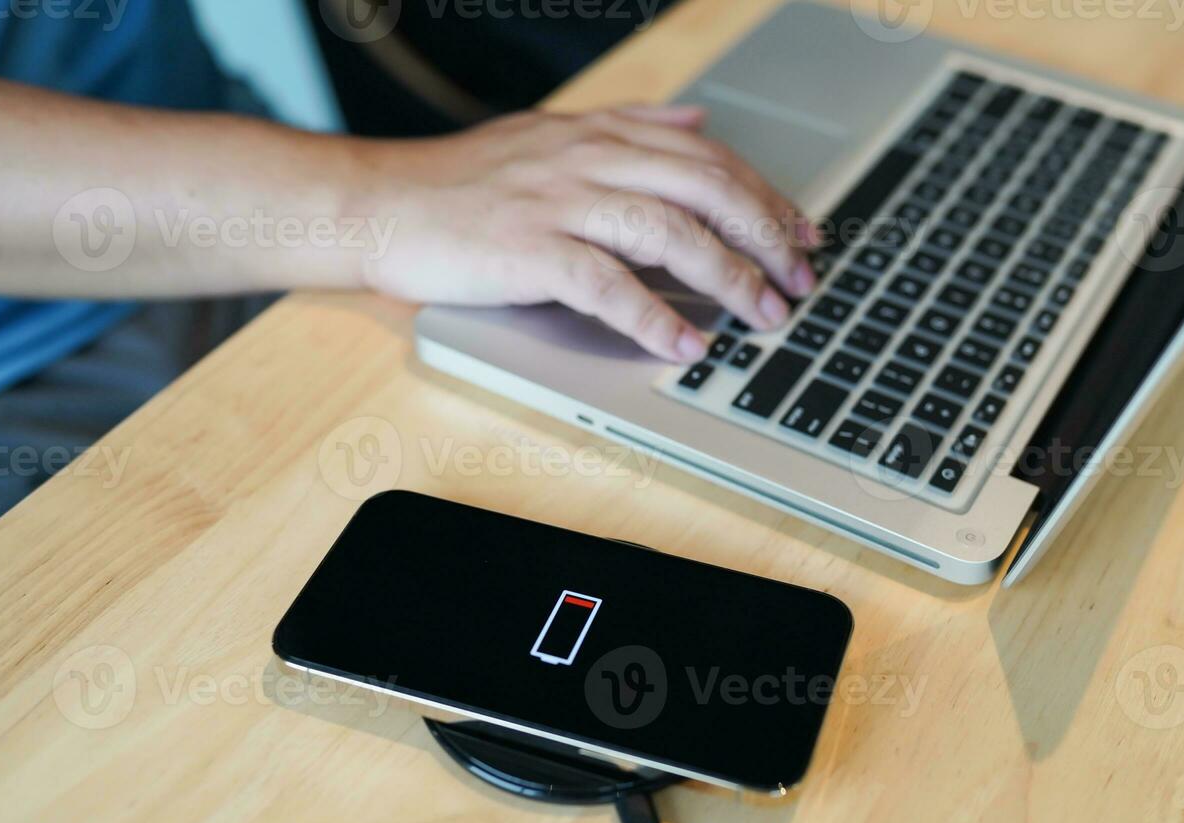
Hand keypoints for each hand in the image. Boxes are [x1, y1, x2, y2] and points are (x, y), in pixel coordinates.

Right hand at [350, 105, 819, 361]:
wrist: (378, 203)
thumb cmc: (461, 182)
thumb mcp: (552, 133)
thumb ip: (629, 123)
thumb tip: (697, 117)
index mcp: (599, 135)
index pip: (707, 157)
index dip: (766, 196)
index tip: (805, 233)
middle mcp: (587, 160)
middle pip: (704, 188)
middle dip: (765, 235)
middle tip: (801, 281)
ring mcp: (558, 203)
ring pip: (669, 231)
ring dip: (728, 276)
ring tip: (763, 316)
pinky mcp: (528, 250)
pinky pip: (606, 284)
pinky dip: (653, 317)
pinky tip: (685, 345)